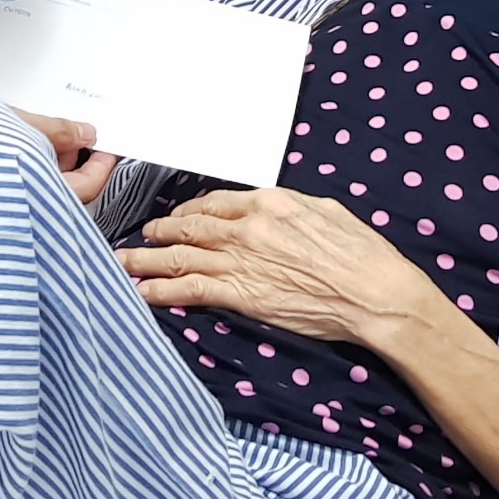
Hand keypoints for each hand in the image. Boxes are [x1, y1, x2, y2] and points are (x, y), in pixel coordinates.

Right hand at [0, 89, 113, 205]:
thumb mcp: (2, 121)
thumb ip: (49, 129)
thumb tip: (89, 133)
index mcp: (24, 200)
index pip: (84, 193)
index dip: (101, 166)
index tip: (108, 142)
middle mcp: (10, 214)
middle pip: (61, 198)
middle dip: (71, 163)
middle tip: (70, 127)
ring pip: (34, 193)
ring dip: (44, 164)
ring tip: (39, 127)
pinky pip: (9, 188)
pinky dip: (19, 167)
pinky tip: (13, 140)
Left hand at [119, 187, 451, 355]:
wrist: (375, 292)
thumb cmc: (362, 253)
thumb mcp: (326, 211)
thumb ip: (291, 208)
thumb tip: (275, 209)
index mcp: (268, 202)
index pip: (215, 204)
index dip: (191, 212)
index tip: (179, 218)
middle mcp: (247, 228)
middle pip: (189, 227)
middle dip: (161, 231)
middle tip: (143, 234)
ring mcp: (241, 262)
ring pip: (180, 256)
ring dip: (146, 259)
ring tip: (123, 261)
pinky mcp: (243, 295)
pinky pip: (191, 290)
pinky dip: (162, 291)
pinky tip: (142, 292)